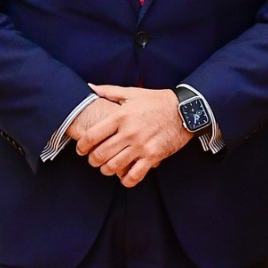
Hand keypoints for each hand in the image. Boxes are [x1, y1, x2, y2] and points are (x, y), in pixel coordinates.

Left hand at [71, 85, 193, 186]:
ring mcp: (141, 146)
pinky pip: (135, 175)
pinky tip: (124, 177)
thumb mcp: (133, 93)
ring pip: (114, 166)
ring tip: (106, 168)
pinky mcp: (153, 156)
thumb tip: (90, 87)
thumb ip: (109, 91)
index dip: (82, 146)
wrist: (185, 110)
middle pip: (100, 154)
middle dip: (93, 160)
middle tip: (93, 160)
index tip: (81, 149)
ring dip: (106, 170)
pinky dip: (126, 180)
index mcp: (120, 116)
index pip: (92, 136)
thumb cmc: (157, 101)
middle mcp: (129, 133)